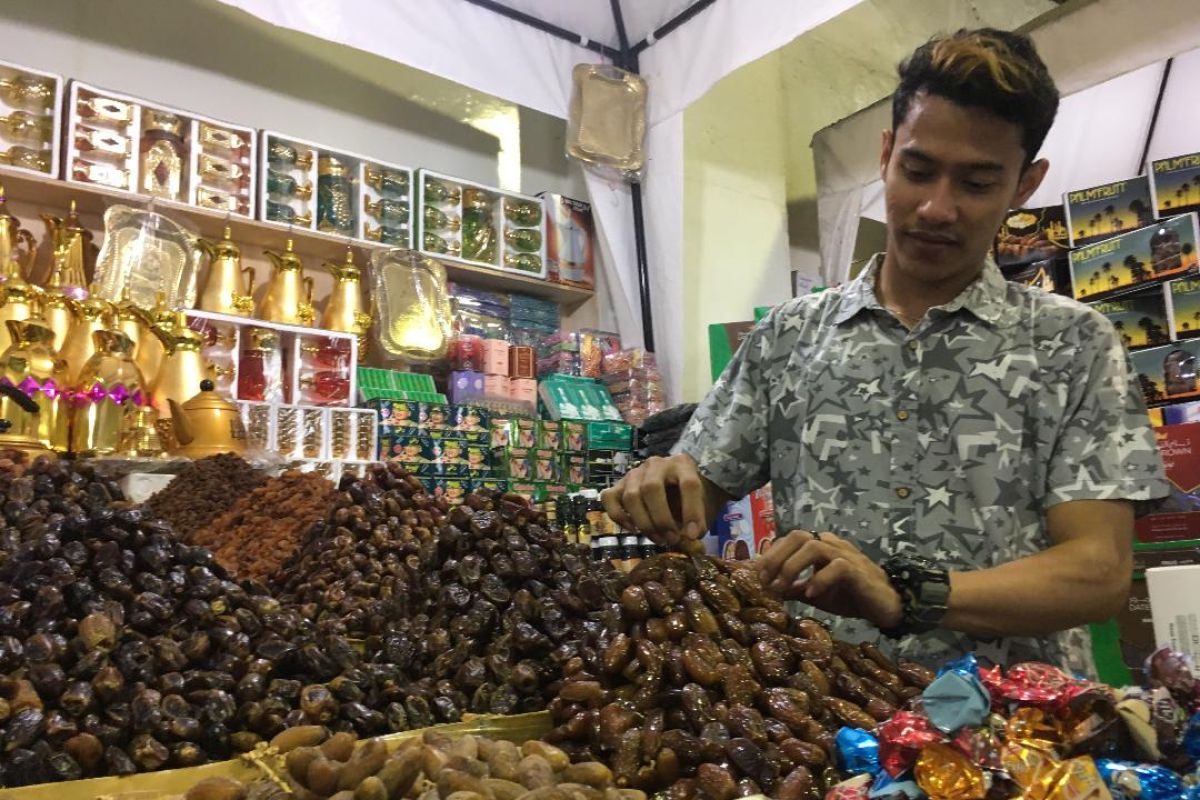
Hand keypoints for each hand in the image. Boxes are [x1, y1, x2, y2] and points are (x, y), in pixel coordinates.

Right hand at [601, 454, 706, 547]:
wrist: (674, 486)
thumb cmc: (689, 498)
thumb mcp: (701, 507)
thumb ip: (696, 524)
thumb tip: (690, 543)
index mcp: (683, 464)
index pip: (688, 484)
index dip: (692, 511)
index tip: (693, 535)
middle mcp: (657, 464)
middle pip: (651, 488)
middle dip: (661, 519)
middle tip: (671, 539)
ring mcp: (634, 473)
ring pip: (630, 496)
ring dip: (644, 523)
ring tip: (658, 539)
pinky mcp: (618, 484)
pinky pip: (609, 498)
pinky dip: (619, 517)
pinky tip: (634, 530)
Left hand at [756, 530, 902, 629]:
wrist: (885, 606)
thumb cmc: (849, 595)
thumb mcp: (813, 592)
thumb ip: (792, 587)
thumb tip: (767, 589)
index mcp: (819, 546)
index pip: (789, 540)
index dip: (770, 555)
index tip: (757, 577)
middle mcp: (830, 544)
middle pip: (798, 536)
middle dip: (776, 557)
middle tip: (765, 581)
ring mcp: (845, 555)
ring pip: (814, 547)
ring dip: (792, 567)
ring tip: (781, 589)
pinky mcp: (857, 570)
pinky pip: (836, 567)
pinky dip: (819, 580)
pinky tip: (811, 595)